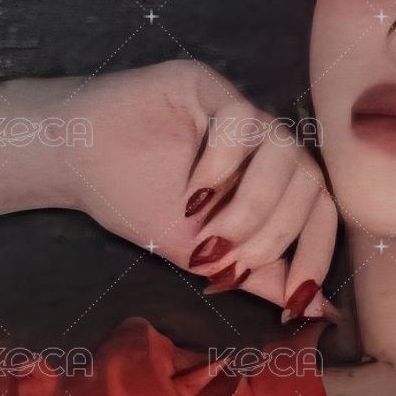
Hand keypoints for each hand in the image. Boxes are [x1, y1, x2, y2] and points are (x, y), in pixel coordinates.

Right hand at [69, 59, 337, 318]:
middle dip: (271, 236)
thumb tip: (319, 310)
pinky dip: (222, 166)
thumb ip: (260, 276)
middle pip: (308, 183)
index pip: (321, 211)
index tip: (295, 300)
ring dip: (250, 207)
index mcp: (275, 179)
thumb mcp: (204, 255)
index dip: (316, 256)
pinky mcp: (208, 84)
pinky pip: (241, 121)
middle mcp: (266, 141)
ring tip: (206, 235)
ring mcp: (240, 110)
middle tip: (223, 263)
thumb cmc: (137, 202)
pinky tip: (193, 194)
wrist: (74, 167)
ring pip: (283, 151)